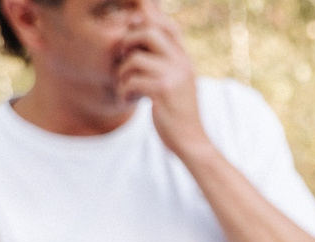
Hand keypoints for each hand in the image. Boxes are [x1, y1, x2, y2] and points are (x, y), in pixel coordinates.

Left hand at [116, 13, 205, 156]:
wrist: (191, 142)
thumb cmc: (178, 114)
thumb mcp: (177, 84)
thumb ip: (165, 64)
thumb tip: (138, 45)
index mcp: (185, 60)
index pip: (166, 27)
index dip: (145, 28)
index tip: (134, 47)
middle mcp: (181, 63)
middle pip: (148, 33)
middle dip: (128, 43)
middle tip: (124, 61)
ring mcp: (173, 76)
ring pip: (134, 59)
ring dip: (123, 75)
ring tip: (127, 89)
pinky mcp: (162, 91)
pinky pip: (131, 81)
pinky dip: (124, 91)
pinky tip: (130, 100)